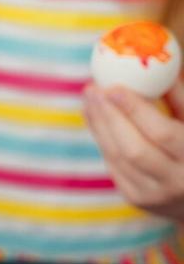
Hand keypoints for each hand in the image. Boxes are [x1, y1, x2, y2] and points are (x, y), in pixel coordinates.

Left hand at [83, 81, 183, 220]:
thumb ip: (182, 99)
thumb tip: (160, 65)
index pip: (162, 133)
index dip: (136, 110)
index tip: (114, 87)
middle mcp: (176, 181)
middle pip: (133, 148)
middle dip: (109, 117)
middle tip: (93, 89)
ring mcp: (154, 195)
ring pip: (117, 158)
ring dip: (99, 125)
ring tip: (90, 99)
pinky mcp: (136, 198)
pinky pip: (113, 165)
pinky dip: (103, 139)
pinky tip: (95, 118)